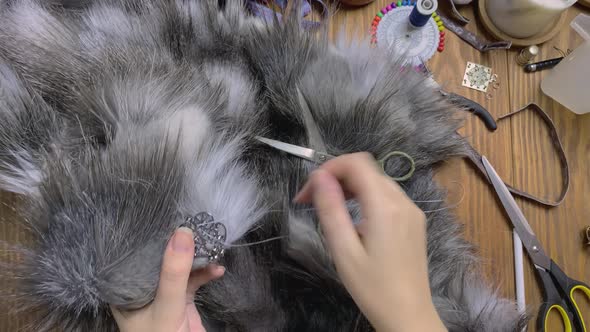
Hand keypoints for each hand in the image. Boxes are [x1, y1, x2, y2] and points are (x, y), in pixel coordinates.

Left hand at [111, 227, 224, 331]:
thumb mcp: (167, 305)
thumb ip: (174, 272)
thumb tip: (183, 231)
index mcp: (125, 290)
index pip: (133, 254)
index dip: (149, 234)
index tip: (166, 214)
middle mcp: (142, 288)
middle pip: (159, 257)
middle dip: (178, 243)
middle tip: (195, 224)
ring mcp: (163, 294)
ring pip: (179, 266)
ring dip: (197, 257)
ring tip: (211, 245)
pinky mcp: (182, 301)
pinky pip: (194, 280)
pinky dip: (207, 273)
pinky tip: (218, 269)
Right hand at [294, 153, 446, 331]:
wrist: (409, 316)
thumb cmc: (373, 288)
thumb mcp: (344, 251)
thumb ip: (331, 209)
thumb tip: (319, 176)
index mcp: (385, 207)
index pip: (356, 163)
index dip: (328, 169)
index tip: (307, 192)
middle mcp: (403, 202)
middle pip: (366, 169)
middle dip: (336, 178)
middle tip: (310, 202)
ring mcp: (412, 211)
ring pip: (376, 181)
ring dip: (350, 187)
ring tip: (328, 209)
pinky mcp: (414, 221)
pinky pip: (387, 196)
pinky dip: (366, 197)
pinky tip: (353, 219)